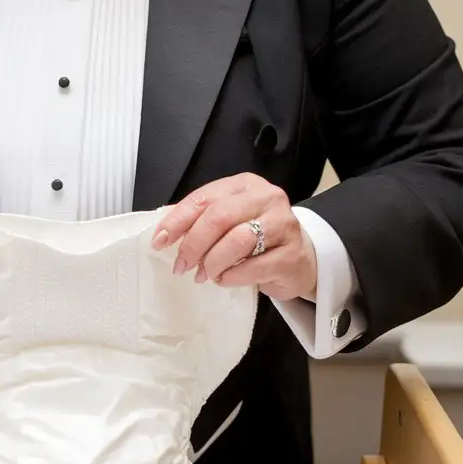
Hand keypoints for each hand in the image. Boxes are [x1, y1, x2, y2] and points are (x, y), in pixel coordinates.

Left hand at [152, 173, 317, 301]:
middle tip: (182, 265)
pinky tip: (225, 279)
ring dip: (212, 262)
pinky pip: (254, 267)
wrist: (303, 258)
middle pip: (219, 217)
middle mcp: (267, 198)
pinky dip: (232, 276)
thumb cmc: (259, 237)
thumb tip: (163, 231)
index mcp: (245, 185)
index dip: (177, 221)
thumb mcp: (231, 219)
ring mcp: (283, 225)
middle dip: (193, 244)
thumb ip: (202, 219)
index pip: (204, 198)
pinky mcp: (292, 255)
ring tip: (204, 274)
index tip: (159, 241)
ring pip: (237, 241)